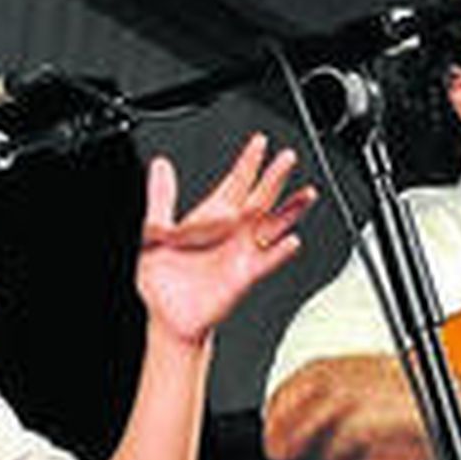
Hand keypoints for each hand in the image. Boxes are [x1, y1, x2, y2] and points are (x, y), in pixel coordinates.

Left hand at [138, 134, 316, 343]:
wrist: (169, 317)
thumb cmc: (162, 280)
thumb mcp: (153, 232)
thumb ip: (160, 198)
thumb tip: (159, 166)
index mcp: (210, 217)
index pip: (235, 182)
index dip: (248, 162)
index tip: (259, 142)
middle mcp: (231, 231)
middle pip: (259, 196)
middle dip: (274, 176)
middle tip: (287, 156)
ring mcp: (242, 252)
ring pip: (272, 224)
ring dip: (290, 209)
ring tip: (306, 194)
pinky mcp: (245, 275)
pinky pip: (267, 260)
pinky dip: (280, 251)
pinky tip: (291, 240)